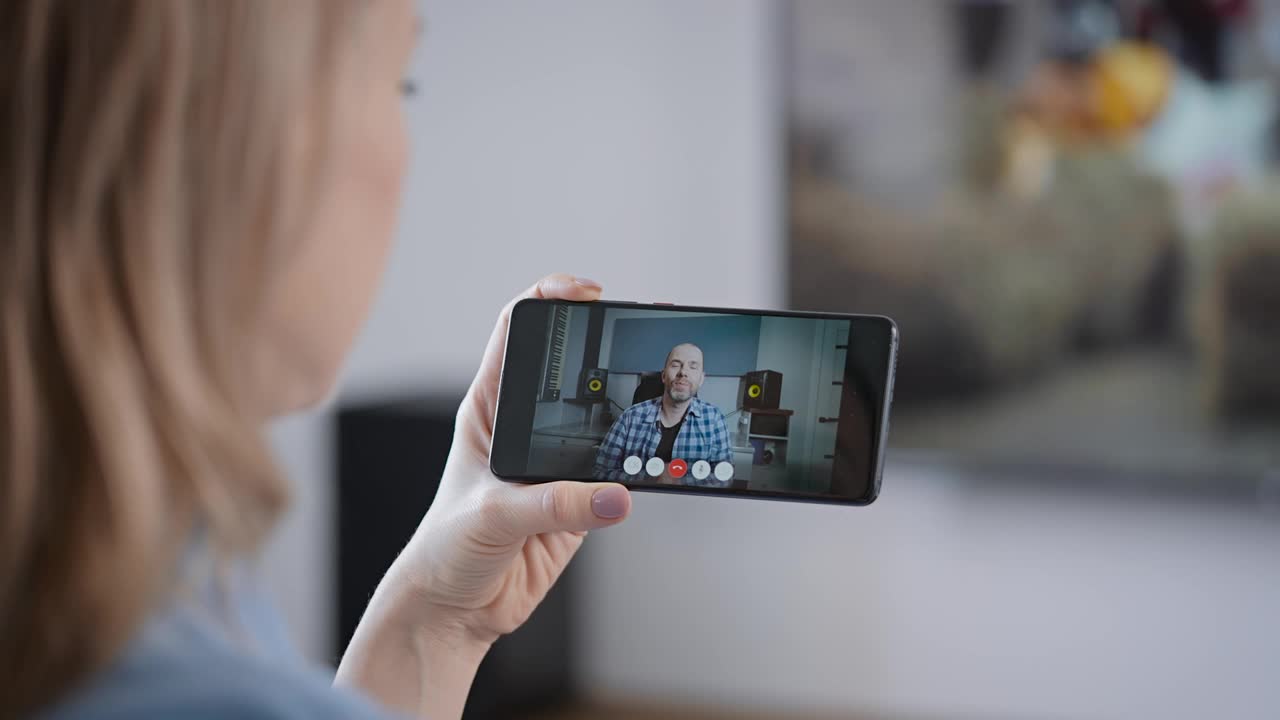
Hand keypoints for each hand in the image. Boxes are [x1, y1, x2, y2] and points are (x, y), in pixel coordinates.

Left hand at [336, 274, 631, 718]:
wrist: (455, 610)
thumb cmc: (446, 549)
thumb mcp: (492, 516)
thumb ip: (553, 506)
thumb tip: (613, 496)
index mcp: (489, 410)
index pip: (518, 333)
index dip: (550, 298)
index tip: (586, 290)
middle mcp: (525, 427)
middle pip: (572, 366)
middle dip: (607, 342)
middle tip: (643, 332)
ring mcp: (556, 462)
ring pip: (602, 418)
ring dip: (632, 406)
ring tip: (665, 391)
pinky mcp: (579, 499)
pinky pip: (617, 473)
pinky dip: (639, 466)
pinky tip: (656, 463)